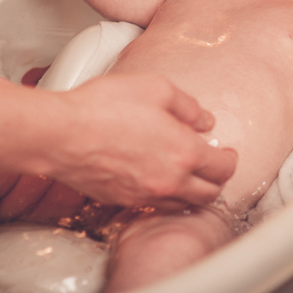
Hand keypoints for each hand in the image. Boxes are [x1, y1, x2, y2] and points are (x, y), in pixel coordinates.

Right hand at [44, 73, 236, 208]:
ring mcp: (144, 195)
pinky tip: (156, 180)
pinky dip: (163, 196)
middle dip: (216, 181)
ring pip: (182, 205)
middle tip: (213, 167)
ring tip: (188, 176)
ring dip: (191, 192)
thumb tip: (204, 121)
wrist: (61, 133)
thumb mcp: (155, 87)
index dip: (230, 159)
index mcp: (184, 152)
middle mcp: (169, 181)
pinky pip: (153, 206)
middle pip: (208, 194)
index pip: (223, 167)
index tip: (228, 153)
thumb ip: (187, 105)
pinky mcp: (121, 200)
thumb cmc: (104, 106)